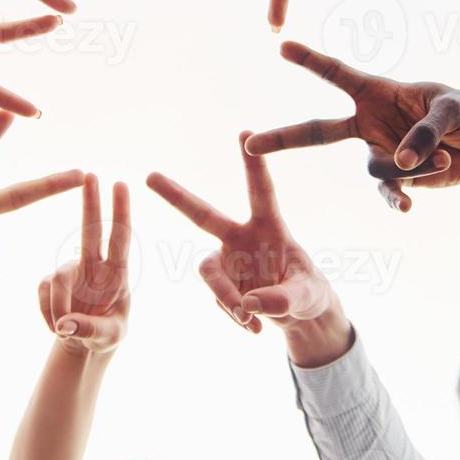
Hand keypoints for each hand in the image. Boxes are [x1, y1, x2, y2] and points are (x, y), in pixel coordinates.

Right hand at [38, 175, 131, 355]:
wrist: (85, 345)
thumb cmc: (107, 336)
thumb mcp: (108, 337)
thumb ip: (90, 330)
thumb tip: (66, 324)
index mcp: (117, 274)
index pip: (120, 239)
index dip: (120, 212)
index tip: (120, 184)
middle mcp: (94, 266)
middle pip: (90, 229)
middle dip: (91, 202)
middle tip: (91, 175)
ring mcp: (71, 272)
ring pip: (57, 278)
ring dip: (58, 308)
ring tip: (65, 331)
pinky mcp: (50, 282)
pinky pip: (43, 291)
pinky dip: (47, 312)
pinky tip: (56, 326)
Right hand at [147, 133, 332, 334]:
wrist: (298, 317)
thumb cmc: (309, 294)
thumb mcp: (307, 297)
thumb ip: (282, 299)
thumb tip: (248, 304)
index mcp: (270, 227)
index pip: (261, 192)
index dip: (254, 164)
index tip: (247, 133)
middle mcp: (241, 238)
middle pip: (203, 215)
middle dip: (176, 196)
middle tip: (150, 176)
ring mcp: (227, 260)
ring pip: (209, 274)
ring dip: (226, 298)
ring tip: (249, 320)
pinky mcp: (221, 283)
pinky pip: (218, 299)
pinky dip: (234, 314)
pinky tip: (253, 326)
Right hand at [245, 41, 459, 211]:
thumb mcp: (454, 109)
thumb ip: (426, 131)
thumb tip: (403, 163)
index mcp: (380, 92)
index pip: (338, 74)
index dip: (310, 61)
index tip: (281, 46)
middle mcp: (372, 122)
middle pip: (318, 131)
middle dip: (284, 138)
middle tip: (250, 144)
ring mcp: (382, 151)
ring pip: (375, 166)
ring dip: (410, 165)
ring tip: (444, 158)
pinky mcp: (401, 179)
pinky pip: (388, 191)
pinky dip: (396, 199)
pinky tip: (406, 207)